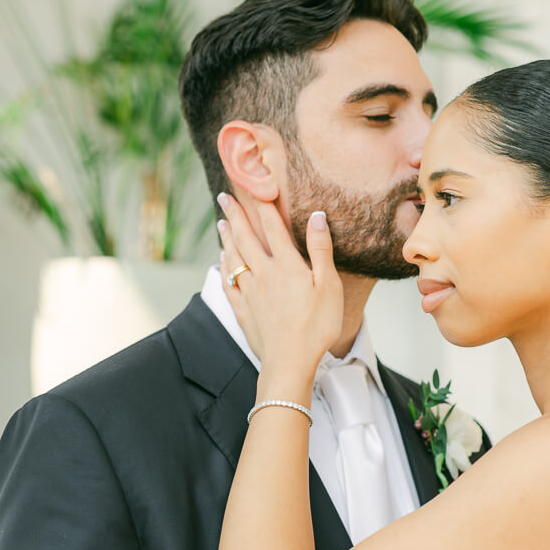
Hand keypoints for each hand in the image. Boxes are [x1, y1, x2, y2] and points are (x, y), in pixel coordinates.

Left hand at [218, 193, 342, 381]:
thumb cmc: (316, 326)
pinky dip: (223, 269)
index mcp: (286, 266)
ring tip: (221, 224)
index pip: (273, 227)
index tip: (255, 186)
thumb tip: (317, 216)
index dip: (263, 205)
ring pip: (233, 259)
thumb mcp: (328, 286)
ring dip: (226, 239)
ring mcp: (249, 293)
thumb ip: (320, 250)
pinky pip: (228, 284)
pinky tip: (221, 263)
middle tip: (223, 197)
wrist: (289, 362)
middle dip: (234, 215)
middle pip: (245, 238)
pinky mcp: (243, 311)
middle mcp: (263, 274)